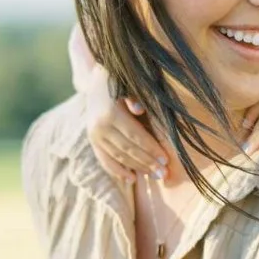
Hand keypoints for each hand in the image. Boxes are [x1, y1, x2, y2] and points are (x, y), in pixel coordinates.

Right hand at [84, 68, 167, 183]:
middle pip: (128, 150)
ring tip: (154, 176)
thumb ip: (135, 96)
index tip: (166, 160)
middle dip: (147, 163)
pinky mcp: (92, 140)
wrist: (96, 80)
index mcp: (110, 113)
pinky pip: (104, 160)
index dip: (151, 149)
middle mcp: (99, 126)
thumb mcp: (129, 83)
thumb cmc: (121, 80)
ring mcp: (94, 135)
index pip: (135, 136)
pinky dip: (117, 171)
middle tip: (163, 173)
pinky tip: (132, 179)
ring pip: (118, 157)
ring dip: (137, 168)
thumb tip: (139, 110)